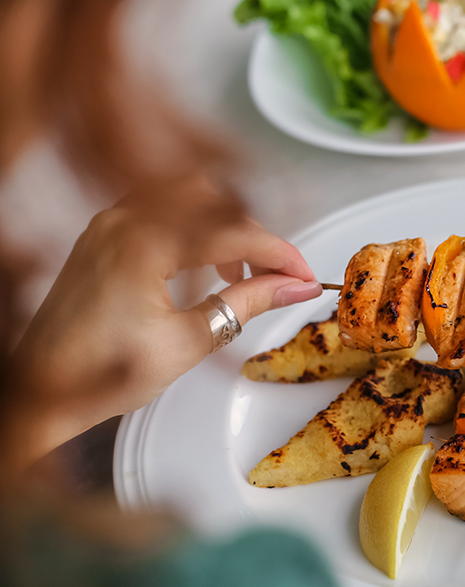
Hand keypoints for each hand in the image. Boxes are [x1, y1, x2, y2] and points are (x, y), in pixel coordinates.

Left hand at [8, 178, 321, 469]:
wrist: (41, 390)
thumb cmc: (98, 373)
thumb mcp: (190, 341)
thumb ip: (247, 304)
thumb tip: (292, 288)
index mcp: (143, 243)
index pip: (232, 230)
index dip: (278, 252)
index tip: (302, 274)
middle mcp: (122, 221)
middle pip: (212, 198)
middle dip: (253, 233)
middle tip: (278, 274)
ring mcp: (109, 224)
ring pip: (187, 196)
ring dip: (224, 226)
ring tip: (241, 273)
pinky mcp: (103, 235)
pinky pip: (161, 209)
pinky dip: (194, 226)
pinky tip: (205, 264)